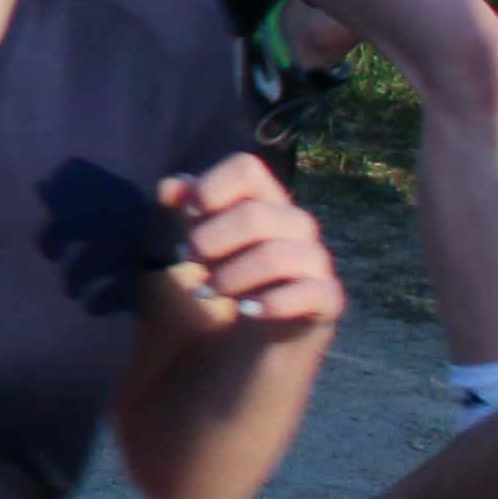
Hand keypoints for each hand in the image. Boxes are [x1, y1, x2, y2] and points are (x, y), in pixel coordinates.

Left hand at [157, 155, 341, 332]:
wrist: (267, 329)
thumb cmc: (233, 269)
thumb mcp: (204, 237)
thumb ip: (187, 209)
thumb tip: (169, 187)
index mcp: (267, 198)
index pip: (245, 168)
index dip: (210, 188)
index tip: (189, 215)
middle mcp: (297, 222)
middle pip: (253, 215)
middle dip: (209, 241)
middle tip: (190, 261)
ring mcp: (316, 259)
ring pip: (274, 257)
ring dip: (230, 278)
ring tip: (209, 291)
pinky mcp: (328, 297)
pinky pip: (307, 293)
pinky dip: (270, 303)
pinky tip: (246, 310)